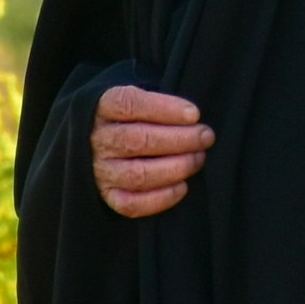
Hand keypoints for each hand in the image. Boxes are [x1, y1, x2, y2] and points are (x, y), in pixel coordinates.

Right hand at [92, 84, 211, 217]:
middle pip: (137, 141)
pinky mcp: (109, 195)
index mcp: (105, 108)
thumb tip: (193, 118)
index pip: (130, 105)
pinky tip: (182, 186)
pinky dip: (161, 197)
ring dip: (175, 168)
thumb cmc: (136, 117)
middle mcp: (99, 140)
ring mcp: (102, 170)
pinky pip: (132, 204)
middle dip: (180, 140)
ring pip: (137, 174)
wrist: (106, 142)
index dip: (165, 110)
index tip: (194, 115)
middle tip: (205, 137)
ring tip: (198, 159)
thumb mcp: (141, 99)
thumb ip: (161, 105)